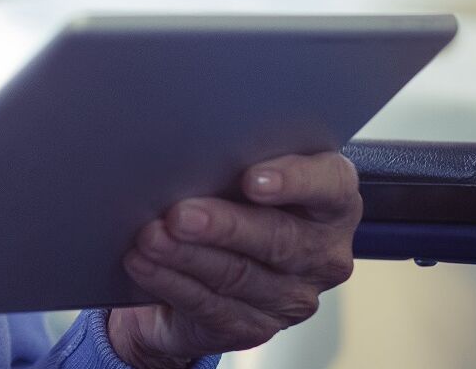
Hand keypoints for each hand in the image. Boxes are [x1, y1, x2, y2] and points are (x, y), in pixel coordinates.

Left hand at [108, 151, 361, 368]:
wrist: (203, 267)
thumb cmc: (227, 201)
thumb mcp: (235, 173)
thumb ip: (231, 159)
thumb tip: (190, 147)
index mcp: (331, 203)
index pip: (329, 185)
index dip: (294, 181)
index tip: (252, 179)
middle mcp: (321, 252)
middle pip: (280, 238)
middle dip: (225, 225)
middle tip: (180, 214)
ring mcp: (292, 296)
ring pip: (239, 275)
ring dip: (188, 255)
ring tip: (151, 237)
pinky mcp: (255, 327)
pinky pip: (212, 307)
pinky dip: (172, 282)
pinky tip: (144, 264)